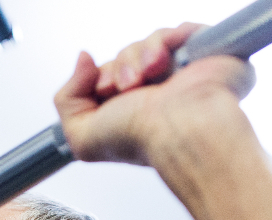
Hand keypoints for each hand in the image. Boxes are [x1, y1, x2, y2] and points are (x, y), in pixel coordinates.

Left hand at [55, 26, 255, 167]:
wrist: (179, 130)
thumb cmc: (139, 139)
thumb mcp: (82, 136)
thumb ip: (66, 100)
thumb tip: (83, 60)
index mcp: (131, 109)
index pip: (108, 74)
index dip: (101, 76)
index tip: (106, 90)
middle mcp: (156, 92)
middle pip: (126, 55)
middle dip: (120, 67)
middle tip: (130, 87)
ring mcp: (182, 72)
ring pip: (149, 41)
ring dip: (140, 55)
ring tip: (148, 76)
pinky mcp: (204, 54)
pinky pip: (180, 30)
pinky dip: (165, 40)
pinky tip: (164, 61)